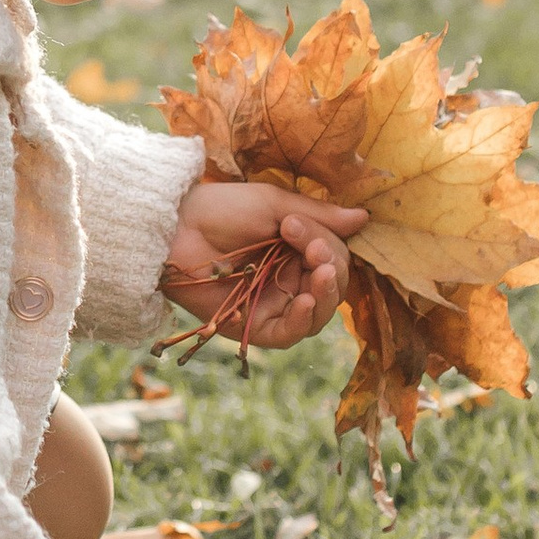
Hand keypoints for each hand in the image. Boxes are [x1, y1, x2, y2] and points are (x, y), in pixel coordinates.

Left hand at [161, 177, 363, 352]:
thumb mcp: (275, 205)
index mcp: (297, 250)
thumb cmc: (220, 209)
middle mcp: (290, 279)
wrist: (174, 228)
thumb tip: (364, 218)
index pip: (334, 257)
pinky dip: (304, 319)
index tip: (295, 224)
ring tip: (321, 275)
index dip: (327, 245)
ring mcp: (273, 304)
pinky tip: (306, 300)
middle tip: (310, 249)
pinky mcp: (254, 327)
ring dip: (326, 294)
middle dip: (330, 266)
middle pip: (332, 286)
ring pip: (318, 312)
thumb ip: (319, 218)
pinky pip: (290, 333)